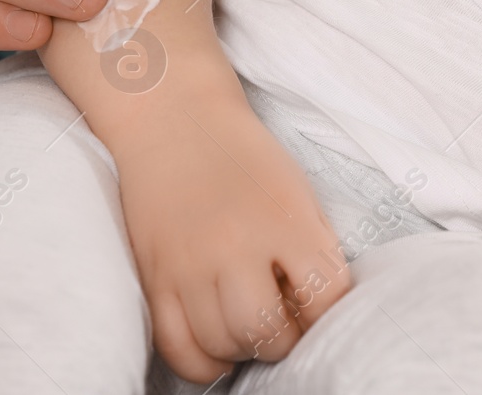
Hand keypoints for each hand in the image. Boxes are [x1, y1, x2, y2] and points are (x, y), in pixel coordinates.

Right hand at [114, 94, 351, 382]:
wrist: (173, 118)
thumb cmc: (243, 154)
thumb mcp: (296, 190)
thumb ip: (313, 247)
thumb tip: (315, 312)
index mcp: (286, 221)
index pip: (324, 298)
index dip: (326, 316)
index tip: (314, 310)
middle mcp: (237, 247)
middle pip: (269, 333)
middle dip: (282, 337)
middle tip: (279, 320)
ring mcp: (190, 265)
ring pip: (223, 344)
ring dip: (243, 346)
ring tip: (247, 325)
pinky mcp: (155, 276)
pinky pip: (177, 348)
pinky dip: (202, 363)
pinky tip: (217, 349)